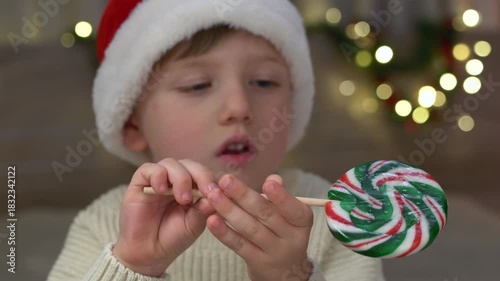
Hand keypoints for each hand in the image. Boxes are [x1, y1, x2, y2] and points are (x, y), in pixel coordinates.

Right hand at [113, 159, 217, 276]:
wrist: (148, 254)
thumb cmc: (173, 238)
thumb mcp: (194, 224)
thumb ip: (204, 209)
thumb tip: (218, 194)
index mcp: (193, 188)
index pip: (205, 174)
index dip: (213, 180)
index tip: (219, 192)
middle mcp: (176, 180)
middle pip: (190, 165)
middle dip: (201, 176)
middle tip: (207, 191)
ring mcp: (158, 179)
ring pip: (171, 164)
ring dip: (181, 178)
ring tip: (183, 199)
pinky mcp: (140, 182)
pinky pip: (149, 169)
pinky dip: (158, 176)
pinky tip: (161, 191)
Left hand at [206, 174, 313, 280]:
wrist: (286, 272)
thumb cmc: (284, 233)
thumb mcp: (290, 216)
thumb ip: (280, 196)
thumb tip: (274, 178)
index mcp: (302, 222)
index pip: (294, 209)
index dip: (281, 197)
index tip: (267, 183)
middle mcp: (291, 238)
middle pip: (266, 214)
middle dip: (244, 196)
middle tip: (225, 180)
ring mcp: (274, 252)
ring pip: (250, 229)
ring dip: (229, 210)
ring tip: (213, 196)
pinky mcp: (257, 262)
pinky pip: (239, 245)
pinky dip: (224, 232)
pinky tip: (212, 220)